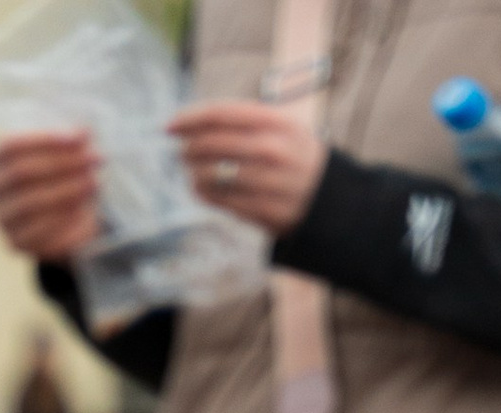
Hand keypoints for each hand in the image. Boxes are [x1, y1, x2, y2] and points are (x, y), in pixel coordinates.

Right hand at [0, 127, 102, 261]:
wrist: (56, 221)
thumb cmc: (56, 178)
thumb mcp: (60, 154)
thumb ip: (68, 143)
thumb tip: (84, 134)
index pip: (12, 146)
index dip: (46, 141)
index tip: (80, 139)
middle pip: (22, 173)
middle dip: (63, 164)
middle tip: (95, 160)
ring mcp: (1, 219)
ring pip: (32, 203)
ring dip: (68, 191)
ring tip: (94, 182)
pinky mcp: (14, 244)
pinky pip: (39, 232)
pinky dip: (64, 220)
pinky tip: (84, 210)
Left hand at [168, 102, 325, 236]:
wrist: (331, 200)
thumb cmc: (297, 158)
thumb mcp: (283, 128)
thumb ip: (245, 122)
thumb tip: (195, 124)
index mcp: (277, 122)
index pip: (222, 114)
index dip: (190, 118)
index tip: (169, 126)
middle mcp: (273, 150)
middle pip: (213, 144)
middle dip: (189, 147)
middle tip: (181, 152)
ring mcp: (269, 182)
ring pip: (214, 174)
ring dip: (194, 173)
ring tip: (191, 172)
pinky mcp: (265, 211)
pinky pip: (222, 201)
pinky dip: (204, 194)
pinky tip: (200, 189)